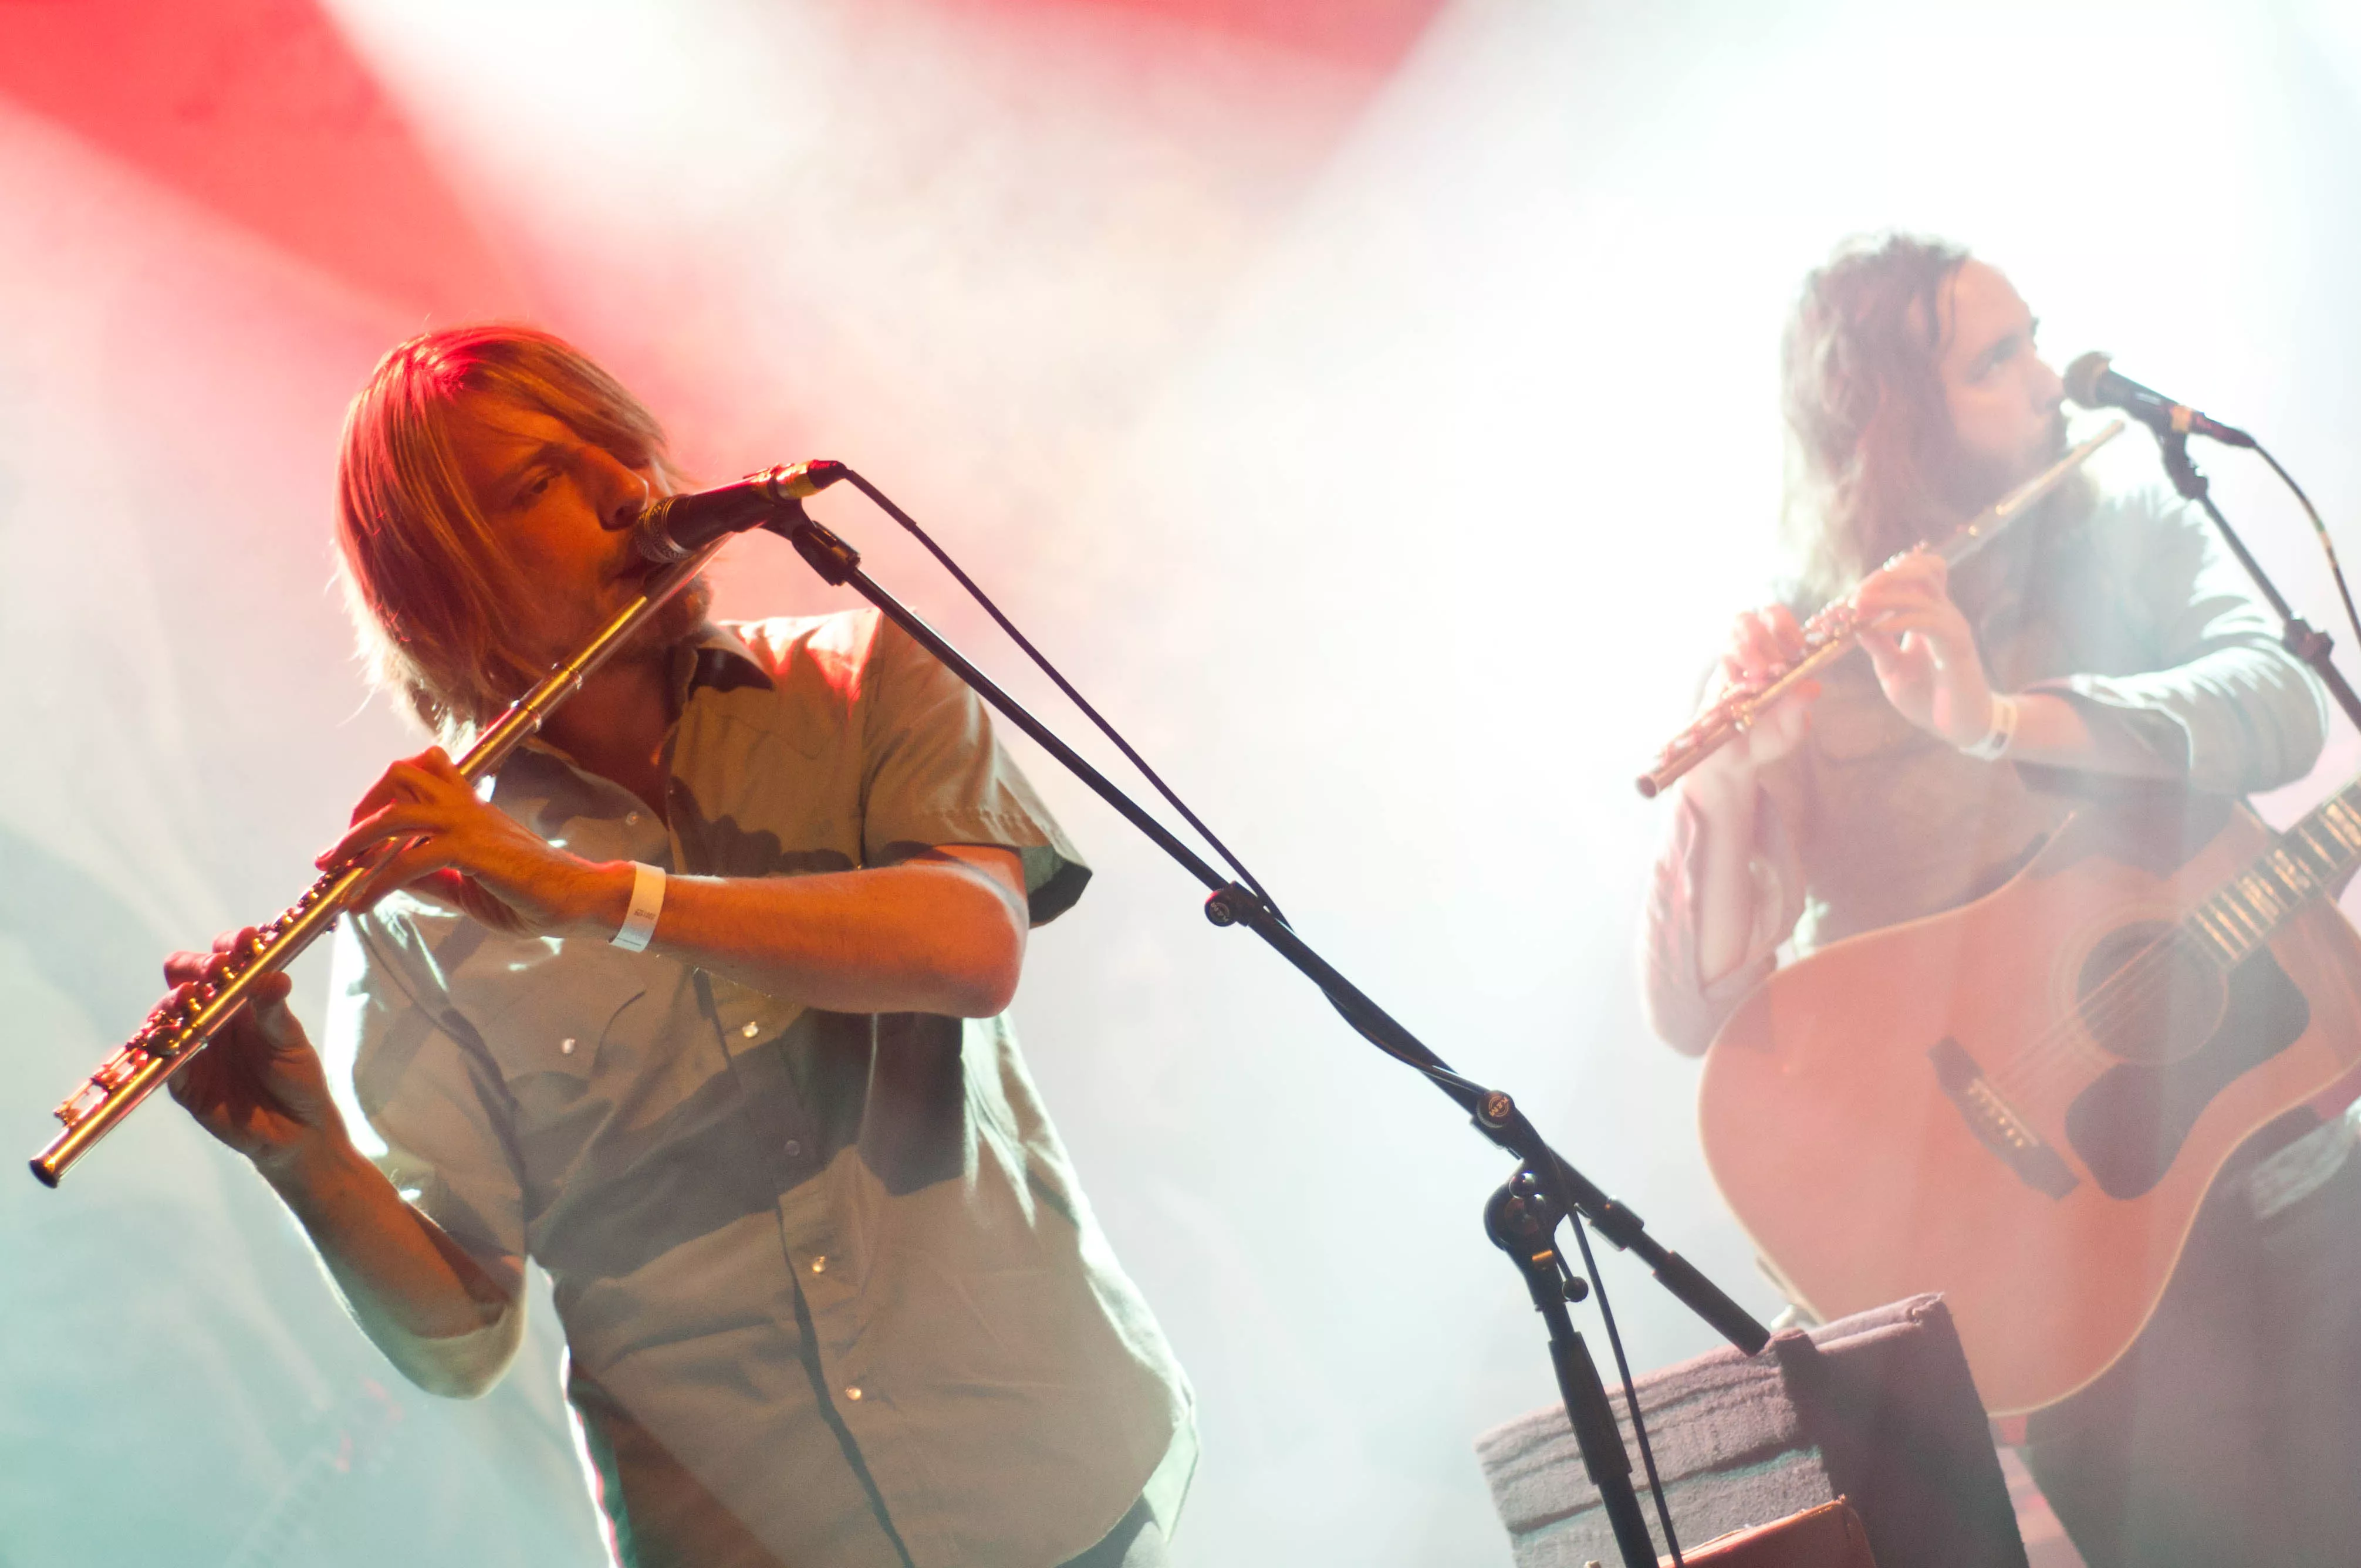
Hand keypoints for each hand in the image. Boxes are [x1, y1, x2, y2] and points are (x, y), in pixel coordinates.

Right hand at [164, 929, 344, 1175]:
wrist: (297, 1131)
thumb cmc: (297, 1077)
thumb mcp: (291, 1042)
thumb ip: (276, 1012)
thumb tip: (274, 977)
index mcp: (240, 1000)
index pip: (222, 962)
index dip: (227, 947)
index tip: (241, 940)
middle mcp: (211, 1019)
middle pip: (184, 982)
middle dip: (192, 970)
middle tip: (211, 968)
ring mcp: (193, 1049)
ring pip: (167, 1020)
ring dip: (171, 1006)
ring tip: (185, 998)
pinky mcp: (183, 1084)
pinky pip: (163, 1065)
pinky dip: (163, 1053)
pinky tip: (169, 1043)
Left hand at [318, 748, 621, 938]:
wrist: (578, 898)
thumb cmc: (533, 894)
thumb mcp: (470, 885)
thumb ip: (435, 877)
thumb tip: (395, 877)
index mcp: (469, 808)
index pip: (419, 772)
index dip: (380, 795)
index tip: (357, 836)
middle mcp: (466, 807)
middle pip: (399, 776)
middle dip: (360, 809)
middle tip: (340, 851)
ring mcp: (469, 824)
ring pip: (396, 812)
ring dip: (356, 840)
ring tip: (336, 870)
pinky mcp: (473, 850)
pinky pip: (410, 861)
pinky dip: (378, 882)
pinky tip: (363, 903)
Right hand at [1692, 603, 1819, 786]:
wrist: (1735, 759)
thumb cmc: (1768, 737)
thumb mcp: (1791, 729)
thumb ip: (1799, 709)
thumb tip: (1813, 686)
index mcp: (1776, 655)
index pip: (1776, 619)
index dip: (1785, 625)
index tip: (1796, 650)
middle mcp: (1752, 654)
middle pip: (1750, 618)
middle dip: (1765, 635)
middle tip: (1776, 665)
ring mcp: (1732, 666)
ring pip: (1734, 631)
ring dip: (1749, 648)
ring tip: (1759, 676)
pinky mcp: (1715, 683)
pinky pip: (1723, 663)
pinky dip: (1735, 673)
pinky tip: (1745, 690)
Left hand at [1849, 552, 1995, 746]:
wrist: (1962, 726)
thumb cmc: (1928, 697)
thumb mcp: (1892, 668)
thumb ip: (1876, 645)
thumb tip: (1853, 623)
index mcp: (1928, 614)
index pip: (1912, 573)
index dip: (1881, 577)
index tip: (1850, 598)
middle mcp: (1942, 613)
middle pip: (1922, 567)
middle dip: (1884, 575)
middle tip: (1855, 595)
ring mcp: (1951, 625)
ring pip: (1924, 585)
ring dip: (1886, 592)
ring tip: (1857, 606)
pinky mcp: (1956, 645)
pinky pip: (1927, 620)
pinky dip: (1898, 619)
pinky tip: (1875, 627)